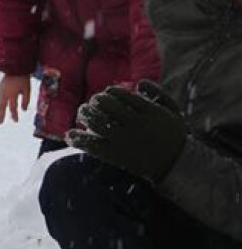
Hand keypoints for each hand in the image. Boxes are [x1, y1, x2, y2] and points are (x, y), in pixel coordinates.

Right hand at [0, 75, 31, 123]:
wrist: (15, 67)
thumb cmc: (23, 79)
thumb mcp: (27, 90)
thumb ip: (25, 100)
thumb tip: (23, 110)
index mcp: (12, 95)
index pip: (12, 108)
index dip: (14, 115)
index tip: (16, 121)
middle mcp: (4, 93)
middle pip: (2, 107)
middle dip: (1, 115)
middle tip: (0, 123)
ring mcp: (1, 90)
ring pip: (0, 102)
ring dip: (1, 108)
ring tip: (2, 114)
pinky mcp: (0, 87)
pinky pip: (0, 97)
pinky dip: (2, 102)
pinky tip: (3, 104)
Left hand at [67, 80, 186, 182]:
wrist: (178, 166)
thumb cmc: (174, 137)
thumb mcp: (174, 112)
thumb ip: (159, 93)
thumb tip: (138, 82)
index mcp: (149, 111)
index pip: (122, 95)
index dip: (110, 92)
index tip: (106, 93)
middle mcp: (136, 124)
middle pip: (106, 105)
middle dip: (95, 101)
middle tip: (92, 102)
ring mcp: (124, 140)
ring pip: (97, 122)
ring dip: (85, 114)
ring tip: (83, 113)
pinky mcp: (116, 155)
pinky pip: (92, 144)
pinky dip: (78, 138)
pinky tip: (69, 135)